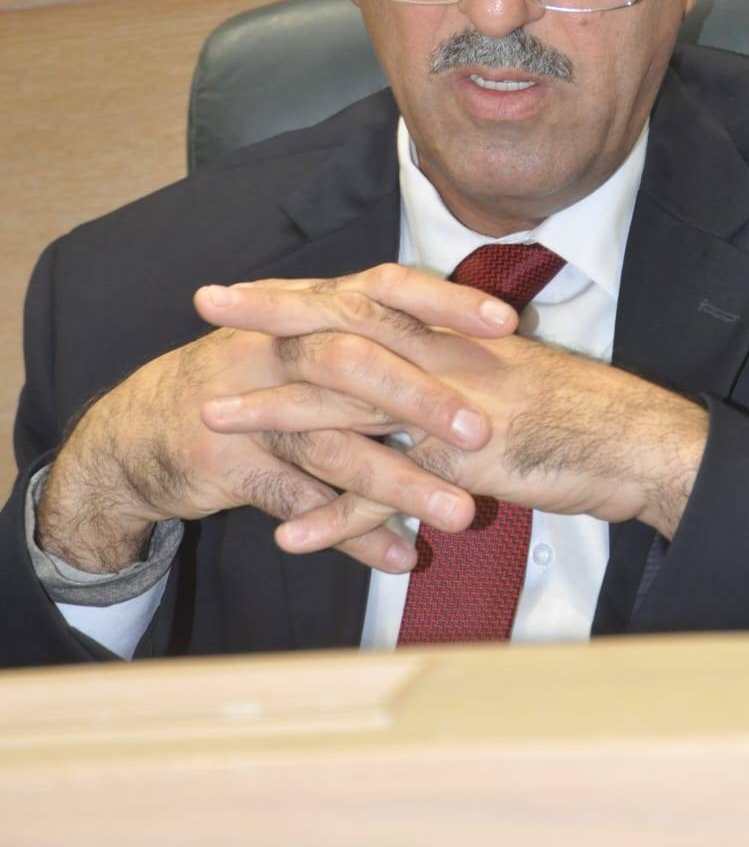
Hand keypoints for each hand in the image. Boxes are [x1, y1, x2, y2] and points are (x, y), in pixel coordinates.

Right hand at [36, 266, 516, 574]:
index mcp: (310, 311)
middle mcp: (280, 347)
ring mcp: (249, 406)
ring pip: (331, 443)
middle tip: (482, 432)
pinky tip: (400, 557)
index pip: (383, 289)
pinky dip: (349, 533)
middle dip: (421, 397)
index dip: (443, 302)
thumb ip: (378, 345)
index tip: (507, 322)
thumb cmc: (253, 384)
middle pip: (356, 361)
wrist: (142, 428)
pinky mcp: (226, 462)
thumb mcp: (310, 349)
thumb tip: (470, 354)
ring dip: (399, 482)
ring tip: (460, 514)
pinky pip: (296, 502)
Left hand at [200, 280, 708, 554]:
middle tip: (205, 302)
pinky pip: (389, 489)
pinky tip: (289, 532)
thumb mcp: (504, 372)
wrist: (637, 440)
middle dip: (270, 316)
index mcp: (450, 331)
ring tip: (213, 420)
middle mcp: (443, 356)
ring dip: (276, 412)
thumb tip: (407, 365)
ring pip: (349, 402)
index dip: (298, 289)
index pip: (360, 296)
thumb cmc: (577, 408)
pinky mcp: (463, 463)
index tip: (243, 285)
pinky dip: (337, 513)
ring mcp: (450, 407)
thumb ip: (451, 364)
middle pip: (342, 327)